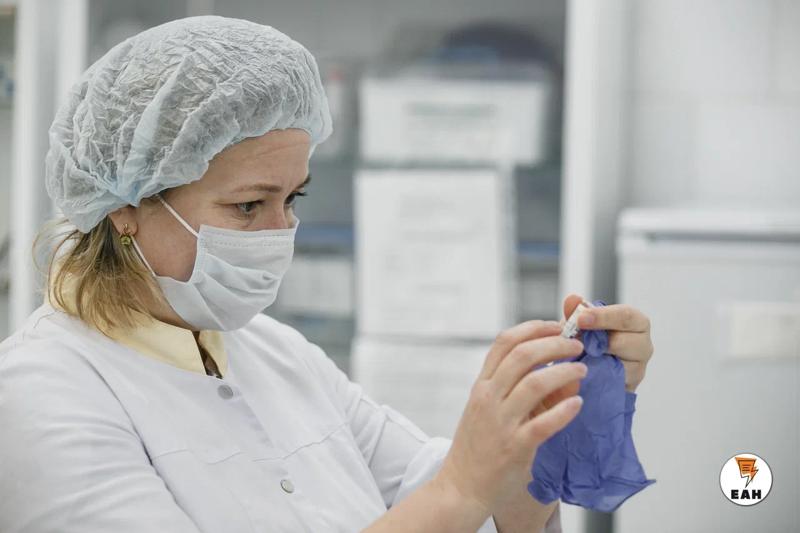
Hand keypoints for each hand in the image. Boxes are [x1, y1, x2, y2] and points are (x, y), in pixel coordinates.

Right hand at [434, 320, 586, 515]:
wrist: (461, 486)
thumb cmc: (477, 446)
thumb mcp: (488, 409)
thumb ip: (514, 387)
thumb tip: (554, 366)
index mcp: (482, 385)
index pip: (505, 342)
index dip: (533, 328)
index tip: (556, 326)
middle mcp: (488, 398)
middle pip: (523, 355)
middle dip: (554, 344)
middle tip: (576, 346)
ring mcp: (500, 422)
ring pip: (534, 383)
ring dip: (563, 371)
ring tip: (582, 369)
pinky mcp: (514, 447)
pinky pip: (543, 423)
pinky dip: (564, 410)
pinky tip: (578, 403)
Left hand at [562, 294, 653, 392]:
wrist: (590, 370)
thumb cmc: (590, 341)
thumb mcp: (580, 324)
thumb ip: (576, 312)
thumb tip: (572, 299)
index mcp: (635, 322)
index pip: (626, 316)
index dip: (603, 317)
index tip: (581, 319)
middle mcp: (643, 344)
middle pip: (629, 342)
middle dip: (602, 341)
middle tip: (577, 340)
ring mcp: (639, 367)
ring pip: (623, 365)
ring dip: (599, 361)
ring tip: (580, 356)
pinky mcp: (630, 386)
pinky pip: (615, 382)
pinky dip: (599, 376)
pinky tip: (585, 371)